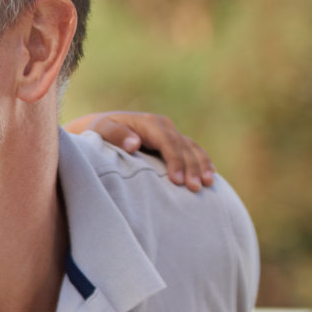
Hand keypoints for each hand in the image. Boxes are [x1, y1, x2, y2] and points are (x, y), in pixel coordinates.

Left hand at [69, 110, 214, 190]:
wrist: (103, 128)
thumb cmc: (101, 132)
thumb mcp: (102, 130)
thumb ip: (116, 135)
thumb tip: (134, 144)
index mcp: (149, 123)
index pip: (168, 142)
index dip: (174, 160)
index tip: (177, 180)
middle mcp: (164, 127)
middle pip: (183, 147)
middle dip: (191, 167)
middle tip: (195, 188)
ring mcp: (171, 134)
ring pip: (192, 149)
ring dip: (202, 166)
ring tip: (208, 184)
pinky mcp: (173, 142)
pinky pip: (193, 151)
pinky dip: (203, 162)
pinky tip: (210, 175)